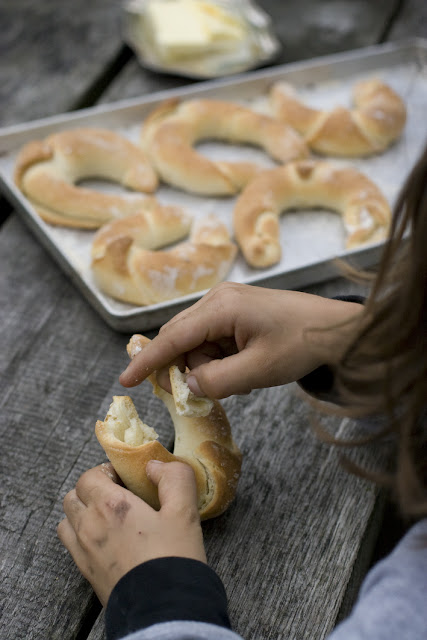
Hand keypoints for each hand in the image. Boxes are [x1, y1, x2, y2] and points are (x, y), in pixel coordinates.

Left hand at [57, 461, 205, 606]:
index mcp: (111, 505)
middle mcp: (90, 525)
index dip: (105, 472)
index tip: (125, 479)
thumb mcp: (185, 512)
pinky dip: (80, 534)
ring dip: (82, 511)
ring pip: (68, 519)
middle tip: (118, 495)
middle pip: (74, 495)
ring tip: (109, 517)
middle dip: (92, 489)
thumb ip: (174, 478)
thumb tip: (155, 465)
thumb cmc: (173, 558)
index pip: (88, 476)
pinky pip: (70, 543)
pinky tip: (105, 539)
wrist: (163, 609)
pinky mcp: (86, 572)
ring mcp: (84, 550)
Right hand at [119, 282, 361, 398]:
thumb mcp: (259, 370)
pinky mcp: (235, 313)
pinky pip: (212, 341)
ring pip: (195, 343)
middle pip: (180, 339)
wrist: (337, 330)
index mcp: (221, 306)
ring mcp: (226, 304)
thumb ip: (218, 381)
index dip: (147, 361)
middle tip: (197, 393)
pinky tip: (241, 369)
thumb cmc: (302, 344)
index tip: (125, 380)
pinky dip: (218, 360)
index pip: (173, 337)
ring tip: (239, 377)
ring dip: (206, 367)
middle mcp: (218, 299)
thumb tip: (188, 387)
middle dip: (183, 369)